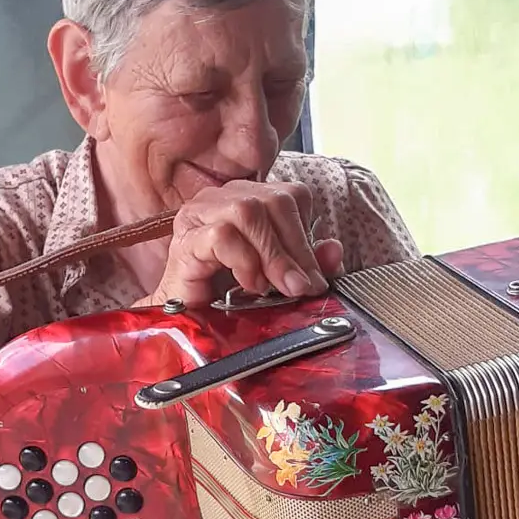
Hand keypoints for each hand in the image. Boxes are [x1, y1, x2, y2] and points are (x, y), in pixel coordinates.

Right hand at [146, 181, 343, 308]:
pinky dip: (243, 261)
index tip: (312, 276)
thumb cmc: (226, 296)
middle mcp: (223, 197)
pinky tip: (246, 284)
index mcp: (248, 197)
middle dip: (294, 249)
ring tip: (271, 287)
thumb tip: (334, 250)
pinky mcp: (184, 239)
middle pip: (275, 201)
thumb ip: (307, 263)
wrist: (185, 323)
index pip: (291, 196)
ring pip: (248, 212)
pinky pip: (221, 235)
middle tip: (299, 287)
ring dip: (270, 255)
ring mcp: (200, 214)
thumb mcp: (278, 279)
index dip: (306, 235)